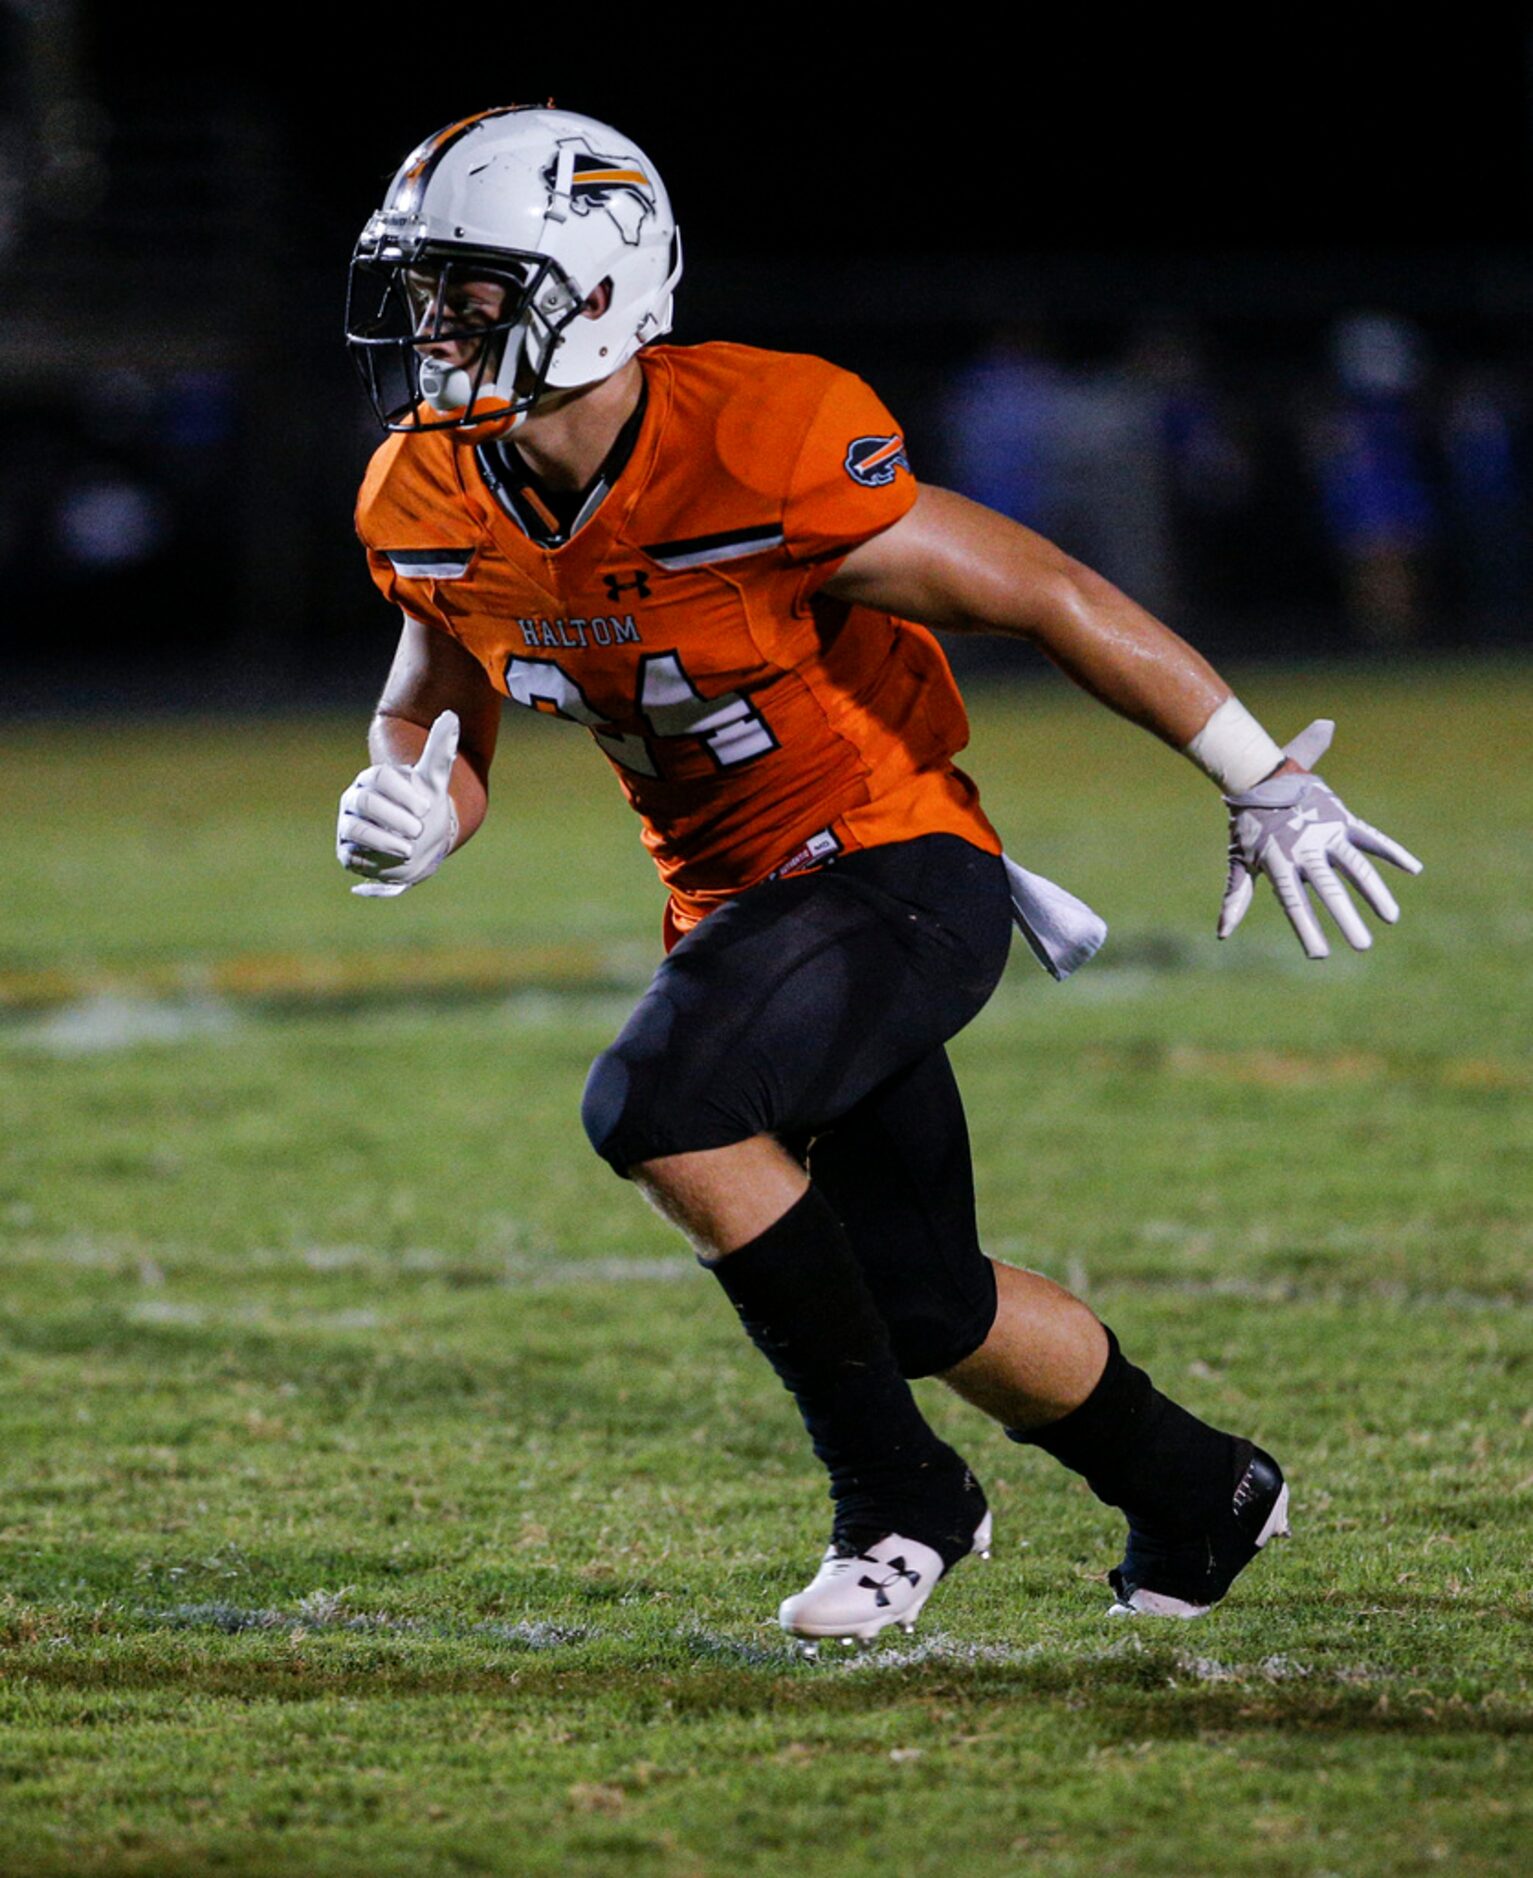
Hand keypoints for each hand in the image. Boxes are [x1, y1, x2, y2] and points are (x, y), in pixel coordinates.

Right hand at [336, 710, 460, 897]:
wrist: (418, 846)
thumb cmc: (422, 809)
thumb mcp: (433, 782)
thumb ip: (439, 751)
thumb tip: (451, 715)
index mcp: (373, 778)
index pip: (380, 777)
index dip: (403, 793)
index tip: (426, 807)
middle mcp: (354, 799)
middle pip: (365, 801)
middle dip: (393, 816)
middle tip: (419, 830)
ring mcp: (348, 825)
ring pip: (356, 829)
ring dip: (384, 840)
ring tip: (408, 849)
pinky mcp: (346, 852)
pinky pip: (353, 855)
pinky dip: (374, 859)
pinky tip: (394, 861)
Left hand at [1218, 719, 1422, 959]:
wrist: (1259, 776)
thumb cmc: (1247, 825)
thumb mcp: (1239, 860)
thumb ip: (1237, 897)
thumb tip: (1223, 934)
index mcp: (1280, 861)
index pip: (1295, 903)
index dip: (1307, 928)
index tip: (1319, 955)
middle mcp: (1306, 848)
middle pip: (1330, 889)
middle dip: (1347, 918)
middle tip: (1362, 947)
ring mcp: (1326, 832)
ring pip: (1356, 866)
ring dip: (1375, 892)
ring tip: (1391, 918)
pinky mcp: (1342, 818)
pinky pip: (1371, 837)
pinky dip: (1392, 851)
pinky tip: (1414, 869)